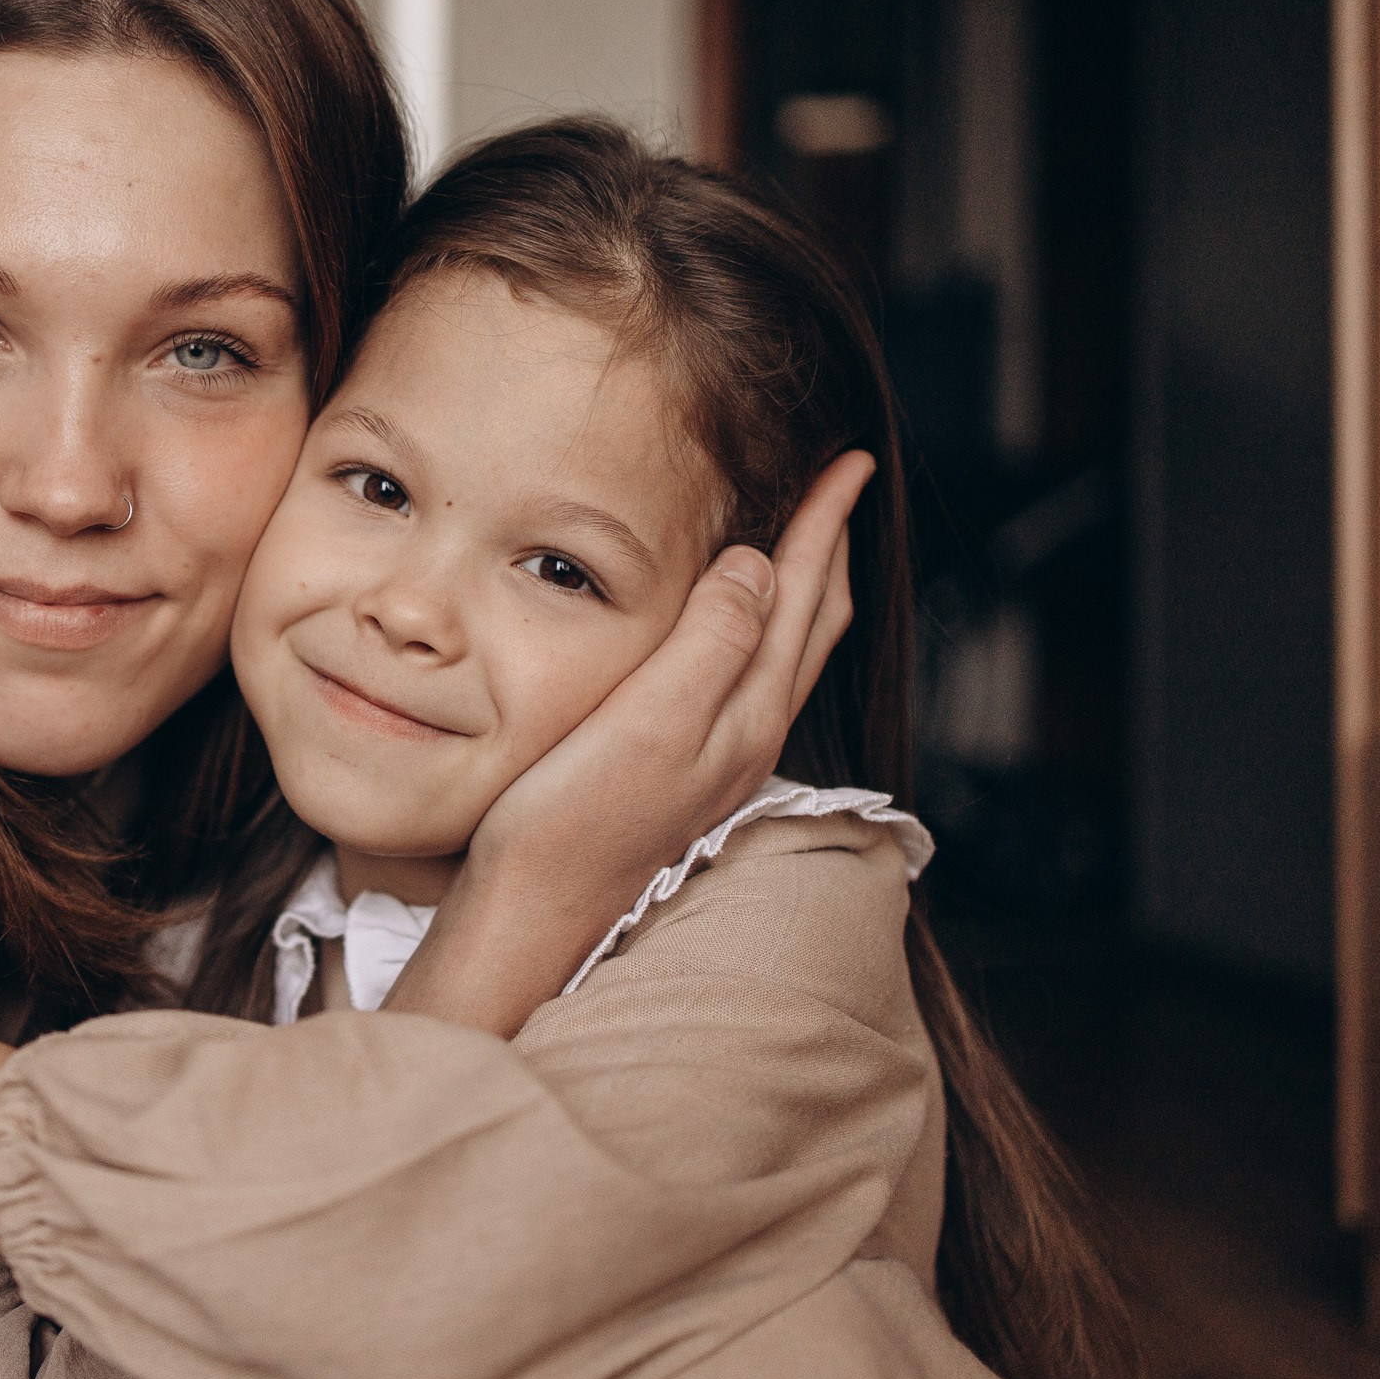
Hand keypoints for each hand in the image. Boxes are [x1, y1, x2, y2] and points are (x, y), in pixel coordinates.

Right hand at [385, 451, 870, 1033]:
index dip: (823, 524)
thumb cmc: (572, 822)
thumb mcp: (647, 720)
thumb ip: (710, 641)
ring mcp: (715, 763)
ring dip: (797, 593)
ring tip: (799, 547)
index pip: (801, 596)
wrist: (531, 918)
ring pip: (780, 657)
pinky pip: (743, 683)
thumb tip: (760, 563)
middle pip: (808, 626)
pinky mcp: (678, 779)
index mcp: (744, 712)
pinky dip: (754, 634)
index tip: (848, 461)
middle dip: (826, 552)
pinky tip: (724, 636)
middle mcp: (744, 737)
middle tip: (834, 489)